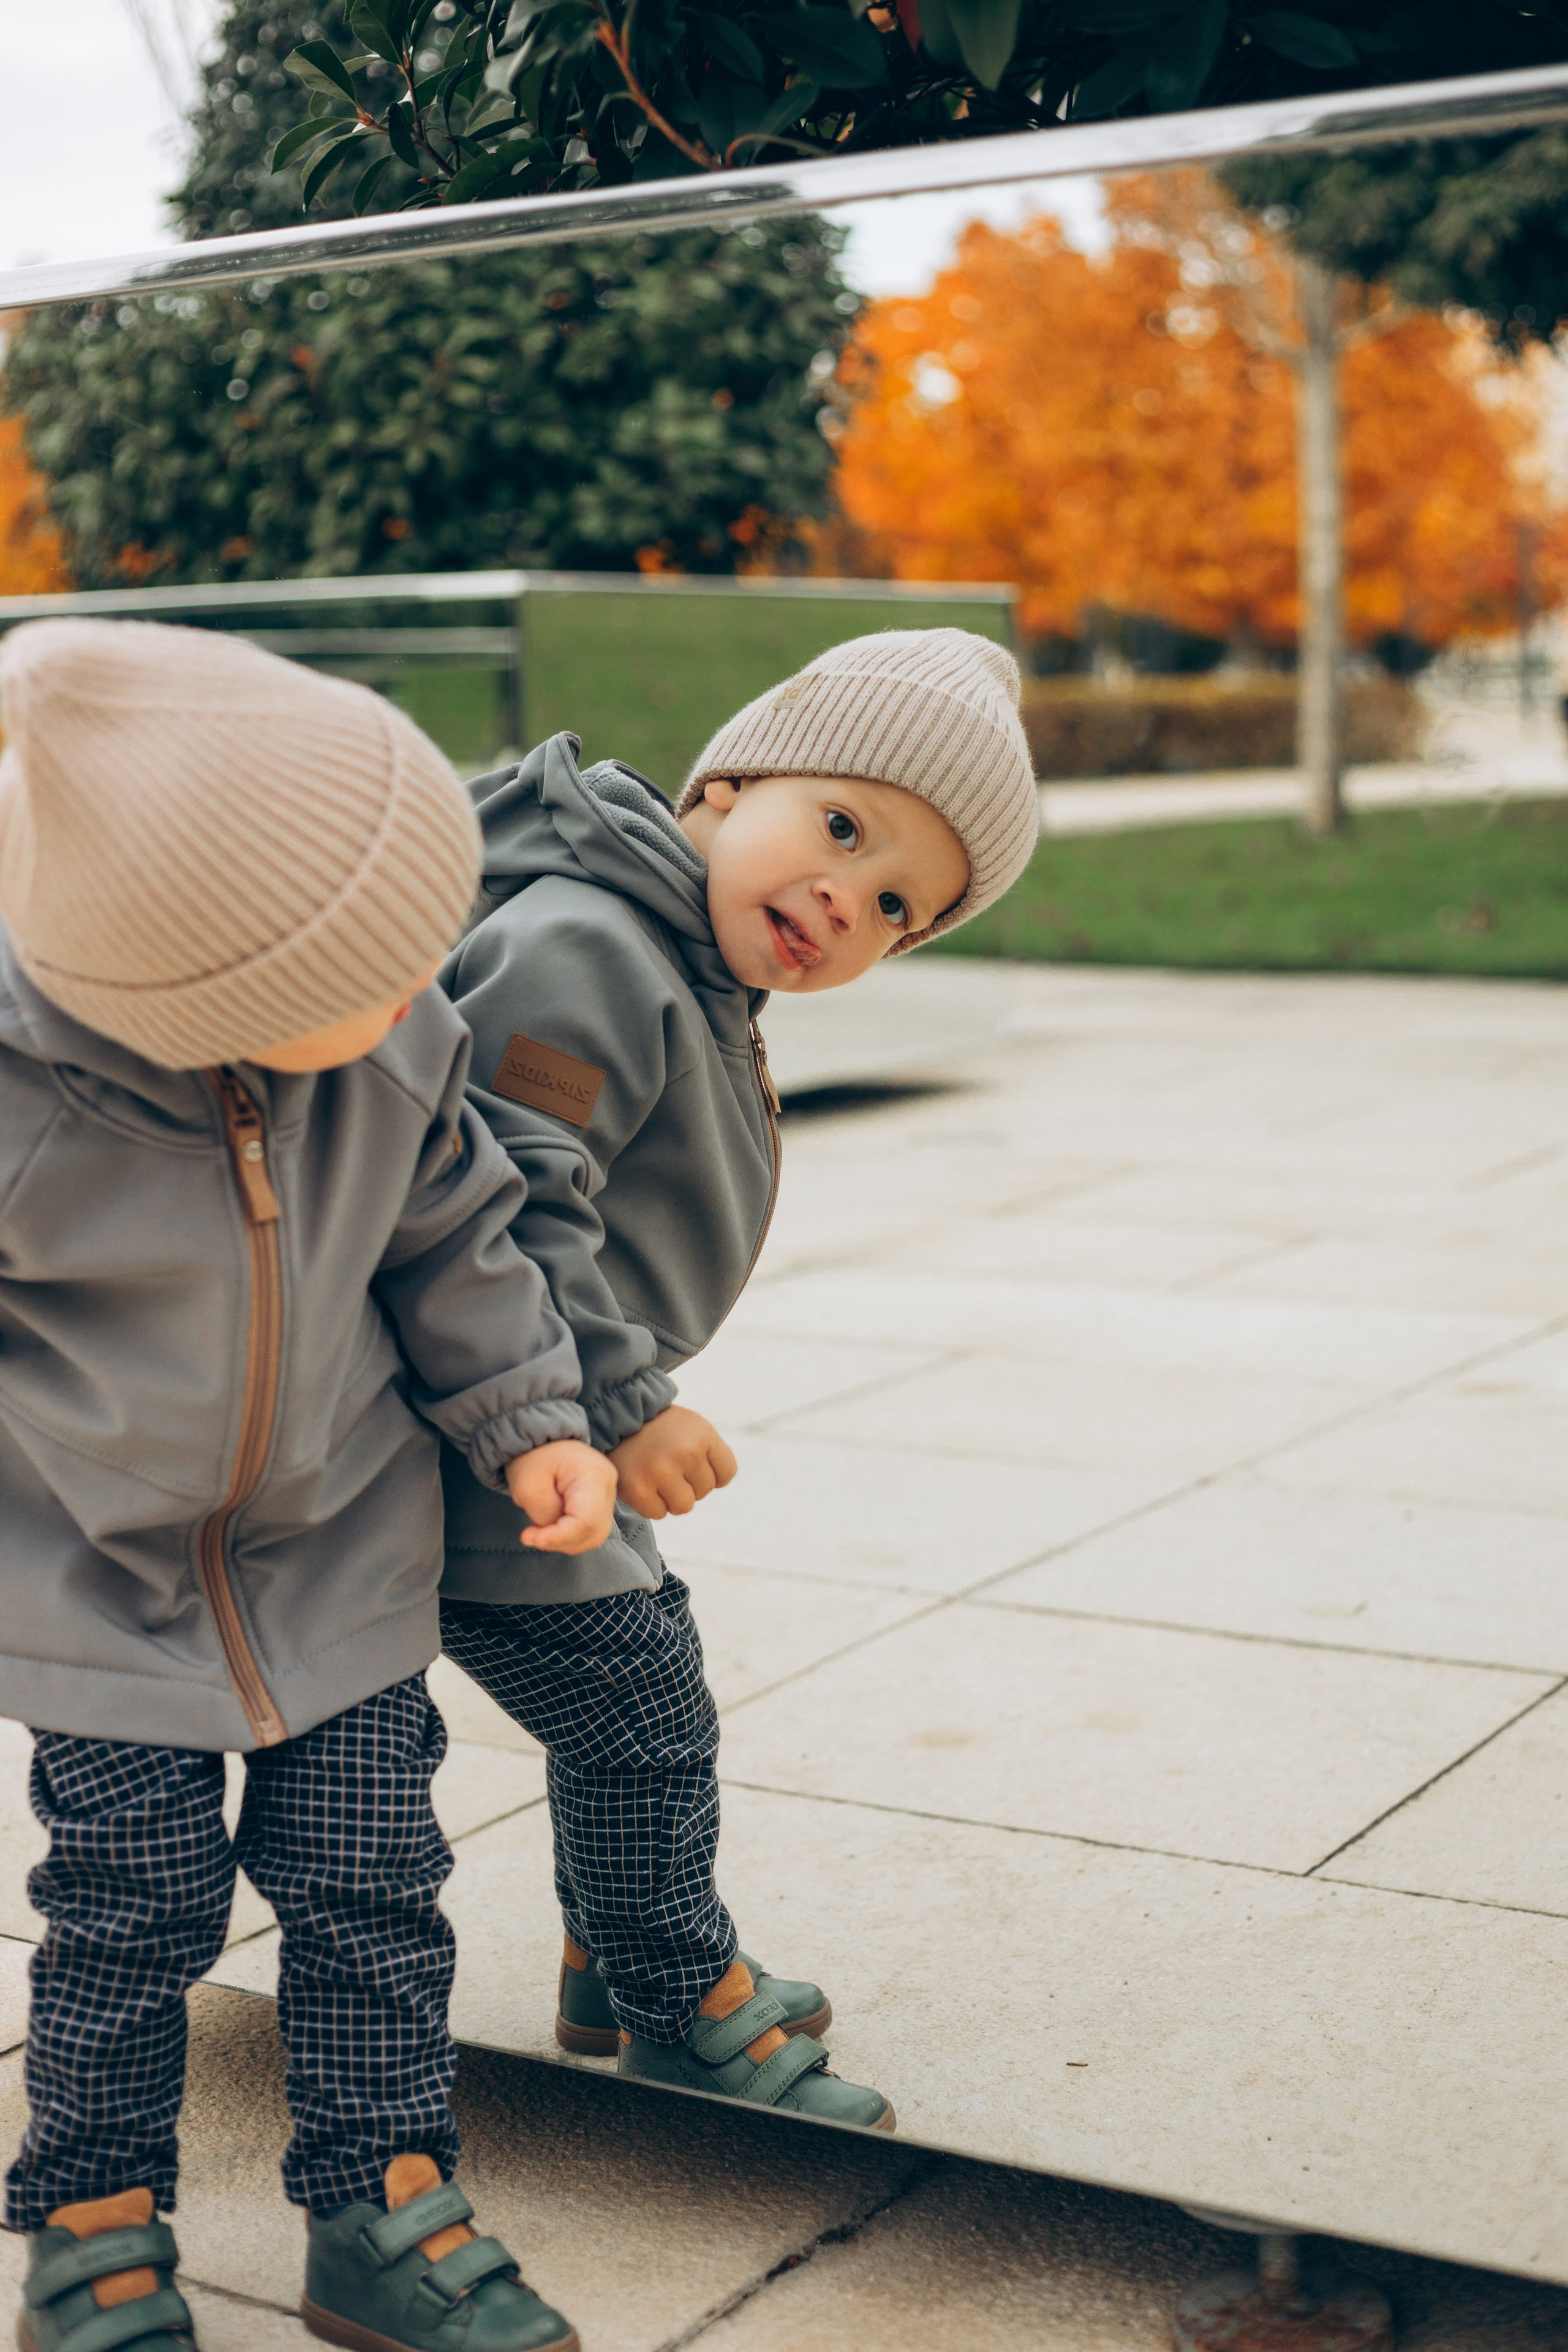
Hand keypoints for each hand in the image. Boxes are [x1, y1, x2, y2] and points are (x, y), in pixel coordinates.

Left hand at [505, 1440, 617, 1553]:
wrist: (542, 1441)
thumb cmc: (534, 1457)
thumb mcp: (527, 1484)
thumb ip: (543, 1513)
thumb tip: (554, 1535)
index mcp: (594, 1475)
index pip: (586, 1520)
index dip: (560, 1537)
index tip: (531, 1538)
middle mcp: (608, 1486)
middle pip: (593, 1531)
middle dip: (560, 1541)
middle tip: (531, 1535)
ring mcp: (607, 1495)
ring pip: (593, 1536)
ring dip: (564, 1541)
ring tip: (540, 1530)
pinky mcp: (600, 1504)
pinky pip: (589, 1531)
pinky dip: (569, 1536)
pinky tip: (551, 1527)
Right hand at [608, 1405, 736, 1520]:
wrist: (617, 1419)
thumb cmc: (661, 1429)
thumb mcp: (694, 1427)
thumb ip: (711, 1453)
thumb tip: (718, 1484)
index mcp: (703, 1435)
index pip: (726, 1474)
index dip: (710, 1472)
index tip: (692, 1461)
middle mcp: (685, 1453)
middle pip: (704, 1491)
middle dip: (689, 1483)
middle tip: (669, 1464)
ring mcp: (661, 1471)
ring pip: (684, 1506)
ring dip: (672, 1497)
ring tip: (658, 1476)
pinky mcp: (638, 1489)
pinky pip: (658, 1513)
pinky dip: (651, 1504)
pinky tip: (643, 1484)